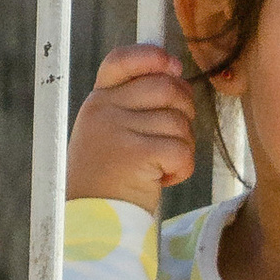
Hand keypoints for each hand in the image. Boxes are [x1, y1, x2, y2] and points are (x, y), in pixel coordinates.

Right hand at [68, 43, 197, 209]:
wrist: (94, 222)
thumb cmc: (110, 178)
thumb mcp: (111, 132)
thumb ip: (134, 103)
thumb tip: (175, 72)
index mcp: (98, 100)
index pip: (121, 59)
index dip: (152, 56)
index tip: (173, 67)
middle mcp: (103, 109)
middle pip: (165, 86)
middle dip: (185, 110)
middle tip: (176, 137)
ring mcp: (116, 130)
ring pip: (178, 122)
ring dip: (182, 147)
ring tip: (161, 166)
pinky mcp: (135, 154)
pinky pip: (181, 149)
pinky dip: (182, 169)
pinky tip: (164, 180)